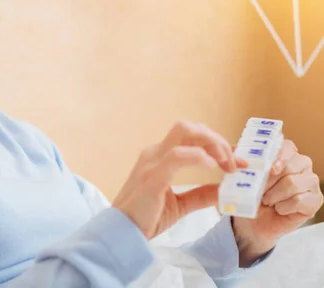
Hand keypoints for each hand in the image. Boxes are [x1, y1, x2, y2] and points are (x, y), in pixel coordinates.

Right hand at [113, 121, 246, 238]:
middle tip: (234, 163)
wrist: (122, 233)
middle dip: (216, 140)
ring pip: (185, 131)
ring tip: (227, 164)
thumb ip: (200, 195)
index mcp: (160, 157)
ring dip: (212, 143)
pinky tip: (212, 167)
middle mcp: (155, 153)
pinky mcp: (152, 175)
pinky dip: (198, 156)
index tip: (239, 160)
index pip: (192, 138)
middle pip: (189, 128)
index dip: (218, 145)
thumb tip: (224, 190)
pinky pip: (178, 155)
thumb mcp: (180, 205)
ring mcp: (152, 161)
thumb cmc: (145, 218)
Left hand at [232, 140, 323, 265]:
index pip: (288, 147)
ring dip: (274, 195)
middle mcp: (302, 165)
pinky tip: (278, 209)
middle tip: (260, 191)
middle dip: (270, 180)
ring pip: (293, 183)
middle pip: (290, 166)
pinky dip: (283, 206)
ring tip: (267, 201)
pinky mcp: (315, 200)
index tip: (270, 168)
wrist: (254, 222)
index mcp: (285, 155)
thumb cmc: (250, 196)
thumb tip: (233, 154)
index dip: (279, 156)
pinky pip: (299, 200)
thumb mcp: (240, 177)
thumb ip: (237, 163)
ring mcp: (310, 182)